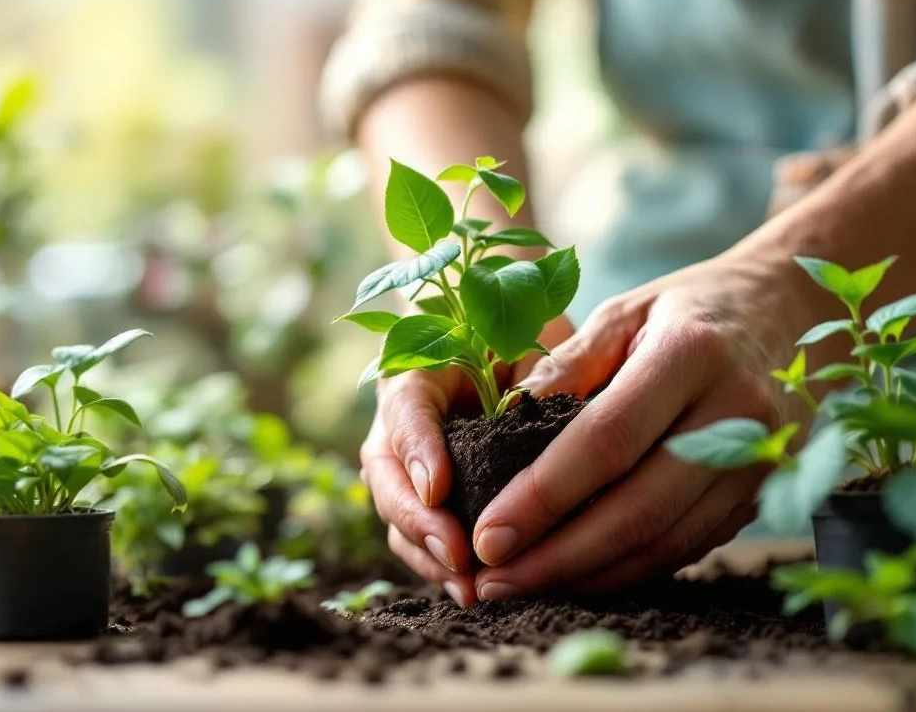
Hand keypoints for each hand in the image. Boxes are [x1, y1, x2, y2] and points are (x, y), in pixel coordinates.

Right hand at [359, 316, 574, 607]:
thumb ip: (528, 373)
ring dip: (427, 551)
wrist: (512, 326)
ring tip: (468, 586)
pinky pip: (421, 531)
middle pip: (385, 471)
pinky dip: (440, 563)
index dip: (417, 449)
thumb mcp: (530, 335)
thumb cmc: (525, 326)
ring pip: (397, 509)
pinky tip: (473, 589)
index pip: (404, 407)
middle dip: (417, 518)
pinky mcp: (429, 491)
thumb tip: (525, 417)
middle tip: (455, 554)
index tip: (439, 487)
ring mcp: (408, 457)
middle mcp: (401, 416)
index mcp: (419, 365)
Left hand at [469, 255, 823, 599]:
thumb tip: (500, 424)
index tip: (489, 533)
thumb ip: (566, 365)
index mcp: (692, 354)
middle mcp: (736, 415)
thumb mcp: (625, 310)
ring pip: (664, 543)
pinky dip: (626, 570)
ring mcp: (757, 463)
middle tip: (492, 581)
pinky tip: (575, 575)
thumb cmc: (691, 308)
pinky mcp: (759, 495)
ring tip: (520, 587)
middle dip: (557, 557)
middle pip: (638, 509)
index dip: (544, 496)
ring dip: (587, 577)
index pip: (608, 440)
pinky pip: (686, 547)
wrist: (793, 310)